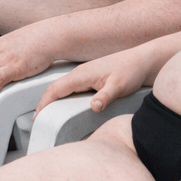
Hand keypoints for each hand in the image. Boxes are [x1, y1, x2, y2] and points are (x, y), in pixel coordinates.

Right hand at [34, 44, 155, 113]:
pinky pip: (71, 87)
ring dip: (53, 99)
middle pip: (55, 88)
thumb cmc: (131, 70)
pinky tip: (66, 104)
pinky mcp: (91, 76)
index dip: (44, 103)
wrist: (142, 60)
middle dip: (44, 103)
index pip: (55, 89)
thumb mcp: (119, 86)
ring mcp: (85, 74)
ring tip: (47, 114)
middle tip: (38, 120)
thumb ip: (105, 97)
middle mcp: (80, 73)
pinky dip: (63, 96)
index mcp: (82, 74)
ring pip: (63, 87)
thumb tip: (94, 107)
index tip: (38, 117)